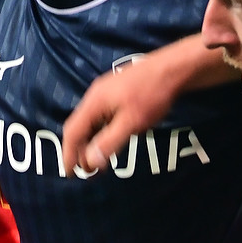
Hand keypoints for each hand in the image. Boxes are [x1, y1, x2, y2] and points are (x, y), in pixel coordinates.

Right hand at [60, 36, 228, 174]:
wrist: (173, 69)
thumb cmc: (153, 95)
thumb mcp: (132, 123)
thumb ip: (110, 142)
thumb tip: (89, 163)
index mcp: (94, 103)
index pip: (73, 132)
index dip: (68, 153)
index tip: (71, 173)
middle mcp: (95, 97)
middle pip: (78, 126)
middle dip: (78, 150)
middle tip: (85, 172)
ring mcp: (105, 93)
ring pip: (90, 122)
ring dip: (90, 142)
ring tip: (96, 162)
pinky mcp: (116, 93)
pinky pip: (100, 117)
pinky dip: (99, 133)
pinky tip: (109, 141)